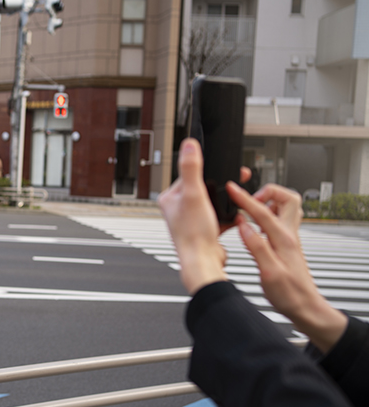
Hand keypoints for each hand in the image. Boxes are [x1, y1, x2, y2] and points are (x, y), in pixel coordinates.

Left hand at [158, 138, 227, 293]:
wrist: (204, 262)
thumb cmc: (193, 233)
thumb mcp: (194, 193)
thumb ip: (191, 168)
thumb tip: (188, 145)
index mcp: (169, 199)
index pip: (187, 175)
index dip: (205, 170)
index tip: (221, 166)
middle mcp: (178, 209)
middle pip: (203, 188)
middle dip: (219, 185)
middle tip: (233, 180)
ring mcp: (192, 220)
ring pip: (213, 202)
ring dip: (225, 200)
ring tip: (235, 198)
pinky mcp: (205, 230)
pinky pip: (220, 217)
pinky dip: (230, 215)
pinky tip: (237, 214)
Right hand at [226, 181, 347, 351]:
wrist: (304, 307)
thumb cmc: (289, 294)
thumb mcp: (268, 272)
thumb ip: (256, 246)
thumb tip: (243, 225)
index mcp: (284, 240)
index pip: (263, 211)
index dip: (245, 198)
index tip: (232, 189)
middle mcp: (290, 235)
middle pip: (287, 198)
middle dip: (267, 192)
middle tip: (250, 200)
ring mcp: (290, 239)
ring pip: (286, 208)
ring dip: (270, 203)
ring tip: (252, 210)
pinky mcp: (287, 245)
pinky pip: (279, 221)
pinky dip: (268, 216)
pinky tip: (255, 226)